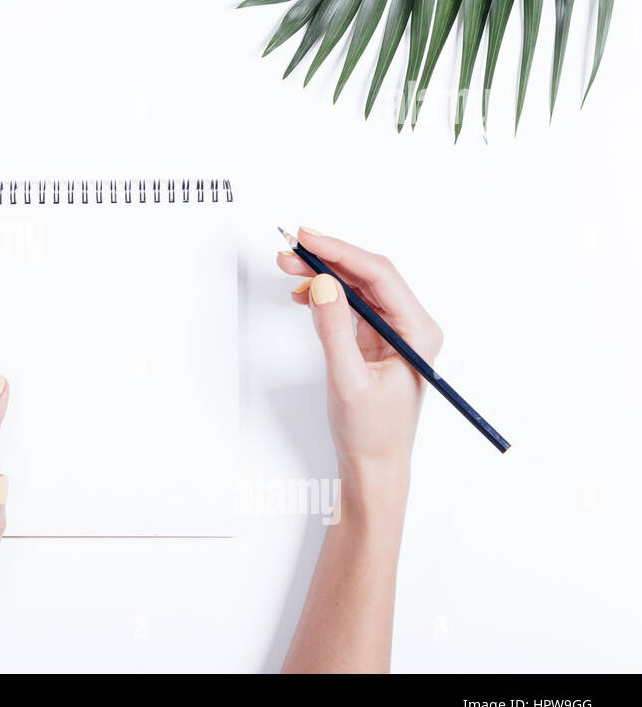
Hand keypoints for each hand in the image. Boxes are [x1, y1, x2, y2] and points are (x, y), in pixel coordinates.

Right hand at [278, 229, 441, 672]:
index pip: (380, 276)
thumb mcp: (347, 380)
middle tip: (290, 250)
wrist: (374, 466)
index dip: (341, 252)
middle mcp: (411, 326)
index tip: (309, 240)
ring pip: (357, 286)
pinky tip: (303, 293)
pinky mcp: (374, 340)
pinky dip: (325, 294)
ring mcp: (393, 332)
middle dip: (328, 258)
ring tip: (288, 266)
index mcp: (417, 332)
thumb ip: (334, 329)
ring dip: (323, 273)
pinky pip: (350, 304)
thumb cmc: (370, 433)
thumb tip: (320, 285)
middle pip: (368, 275)